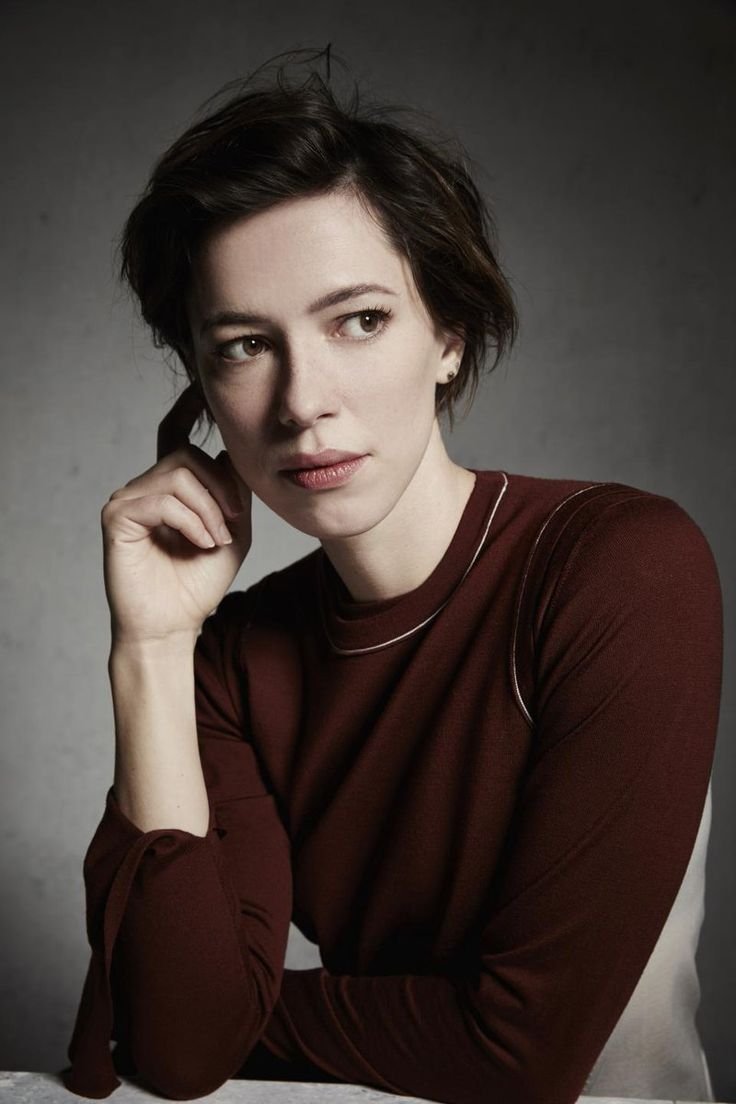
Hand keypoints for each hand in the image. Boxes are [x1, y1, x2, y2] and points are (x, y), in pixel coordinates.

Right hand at [101, 383, 252, 646]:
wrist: (174, 624)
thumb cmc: (199, 583)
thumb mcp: (234, 530)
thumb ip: (234, 490)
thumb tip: (226, 451)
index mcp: (170, 488)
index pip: (174, 436)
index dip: (186, 408)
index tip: (203, 386)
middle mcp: (144, 487)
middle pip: (187, 454)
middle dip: (222, 485)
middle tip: (235, 520)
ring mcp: (127, 499)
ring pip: (179, 474)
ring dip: (210, 509)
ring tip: (217, 539)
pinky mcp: (116, 516)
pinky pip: (163, 498)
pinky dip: (192, 520)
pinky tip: (201, 543)